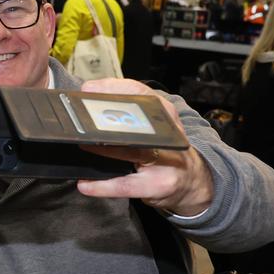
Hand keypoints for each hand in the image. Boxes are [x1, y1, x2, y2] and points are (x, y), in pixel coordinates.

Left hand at [75, 78, 213, 216]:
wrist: (193, 182)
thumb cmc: (165, 152)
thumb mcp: (155, 129)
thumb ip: (130, 117)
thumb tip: (90, 104)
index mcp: (164, 115)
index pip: (141, 93)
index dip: (113, 88)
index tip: (88, 89)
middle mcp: (169, 134)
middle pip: (135, 122)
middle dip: (106, 120)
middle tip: (80, 120)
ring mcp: (166, 161)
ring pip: (131, 152)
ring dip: (104, 149)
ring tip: (82, 146)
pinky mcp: (159, 185)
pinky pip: (125, 185)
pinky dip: (102, 185)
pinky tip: (85, 185)